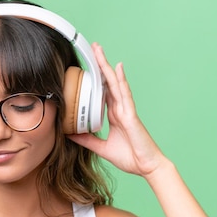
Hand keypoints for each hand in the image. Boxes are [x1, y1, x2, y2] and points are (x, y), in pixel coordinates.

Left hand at [67, 43, 165, 177]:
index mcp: (114, 115)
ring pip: (115, 84)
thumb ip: (87, 140)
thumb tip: (69, 135)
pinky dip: (120, 81)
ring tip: (99, 51)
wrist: (147, 168)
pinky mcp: (131, 115)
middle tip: (93, 49)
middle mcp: (120, 109)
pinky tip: (117, 68)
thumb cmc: (130, 158)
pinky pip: (124, 94)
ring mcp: (127, 110)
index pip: (103, 92)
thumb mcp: (101, 148)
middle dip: (100, 66)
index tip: (87, 68)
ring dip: (107, 67)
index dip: (96, 79)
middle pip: (108, 83)